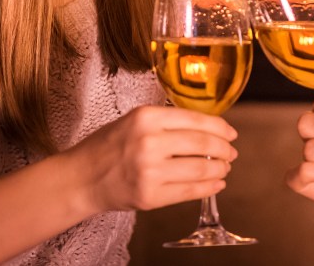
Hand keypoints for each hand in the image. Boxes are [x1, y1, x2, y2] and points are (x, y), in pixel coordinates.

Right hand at [65, 104, 238, 213]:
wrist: (81, 177)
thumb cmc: (109, 146)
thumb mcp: (135, 120)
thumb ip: (167, 122)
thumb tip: (209, 129)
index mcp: (147, 117)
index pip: (197, 120)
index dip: (220, 128)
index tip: (231, 134)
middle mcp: (150, 142)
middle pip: (203, 144)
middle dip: (224, 150)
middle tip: (231, 153)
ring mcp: (150, 171)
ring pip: (201, 169)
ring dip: (219, 169)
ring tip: (224, 168)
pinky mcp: (150, 196)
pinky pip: (190, 192)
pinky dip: (208, 188)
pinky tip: (216, 184)